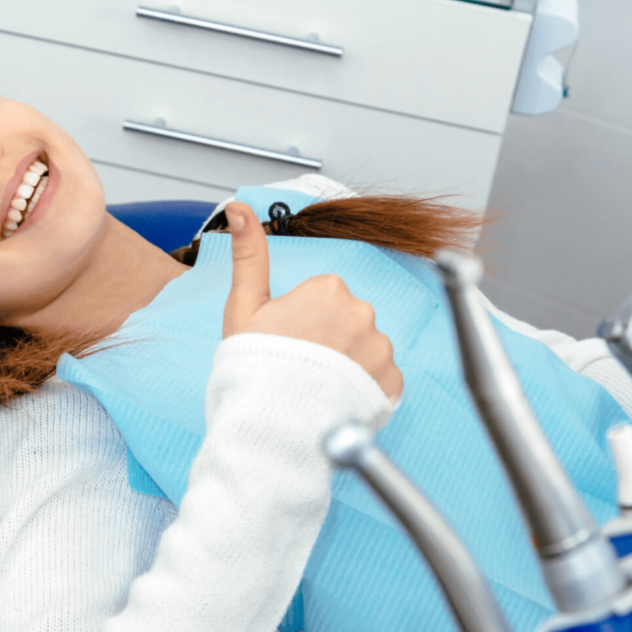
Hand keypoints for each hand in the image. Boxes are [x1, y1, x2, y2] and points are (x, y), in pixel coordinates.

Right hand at [222, 202, 402, 400]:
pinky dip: (365, 388)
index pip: (324, 298)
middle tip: (302, 366)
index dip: (303, 321)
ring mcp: (381, 348)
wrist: (272, 423)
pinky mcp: (392, 382)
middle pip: (348, 321)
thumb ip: (249, 255)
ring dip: (350, 364)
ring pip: (366, 349)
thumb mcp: (243, 306)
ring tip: (319, 387)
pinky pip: (382, 379)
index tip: (288, 341)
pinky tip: (338, 398)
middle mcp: (362, 312)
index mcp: (328, 289)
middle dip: (331, 340)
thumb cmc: (254, 366)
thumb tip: (238, 208)